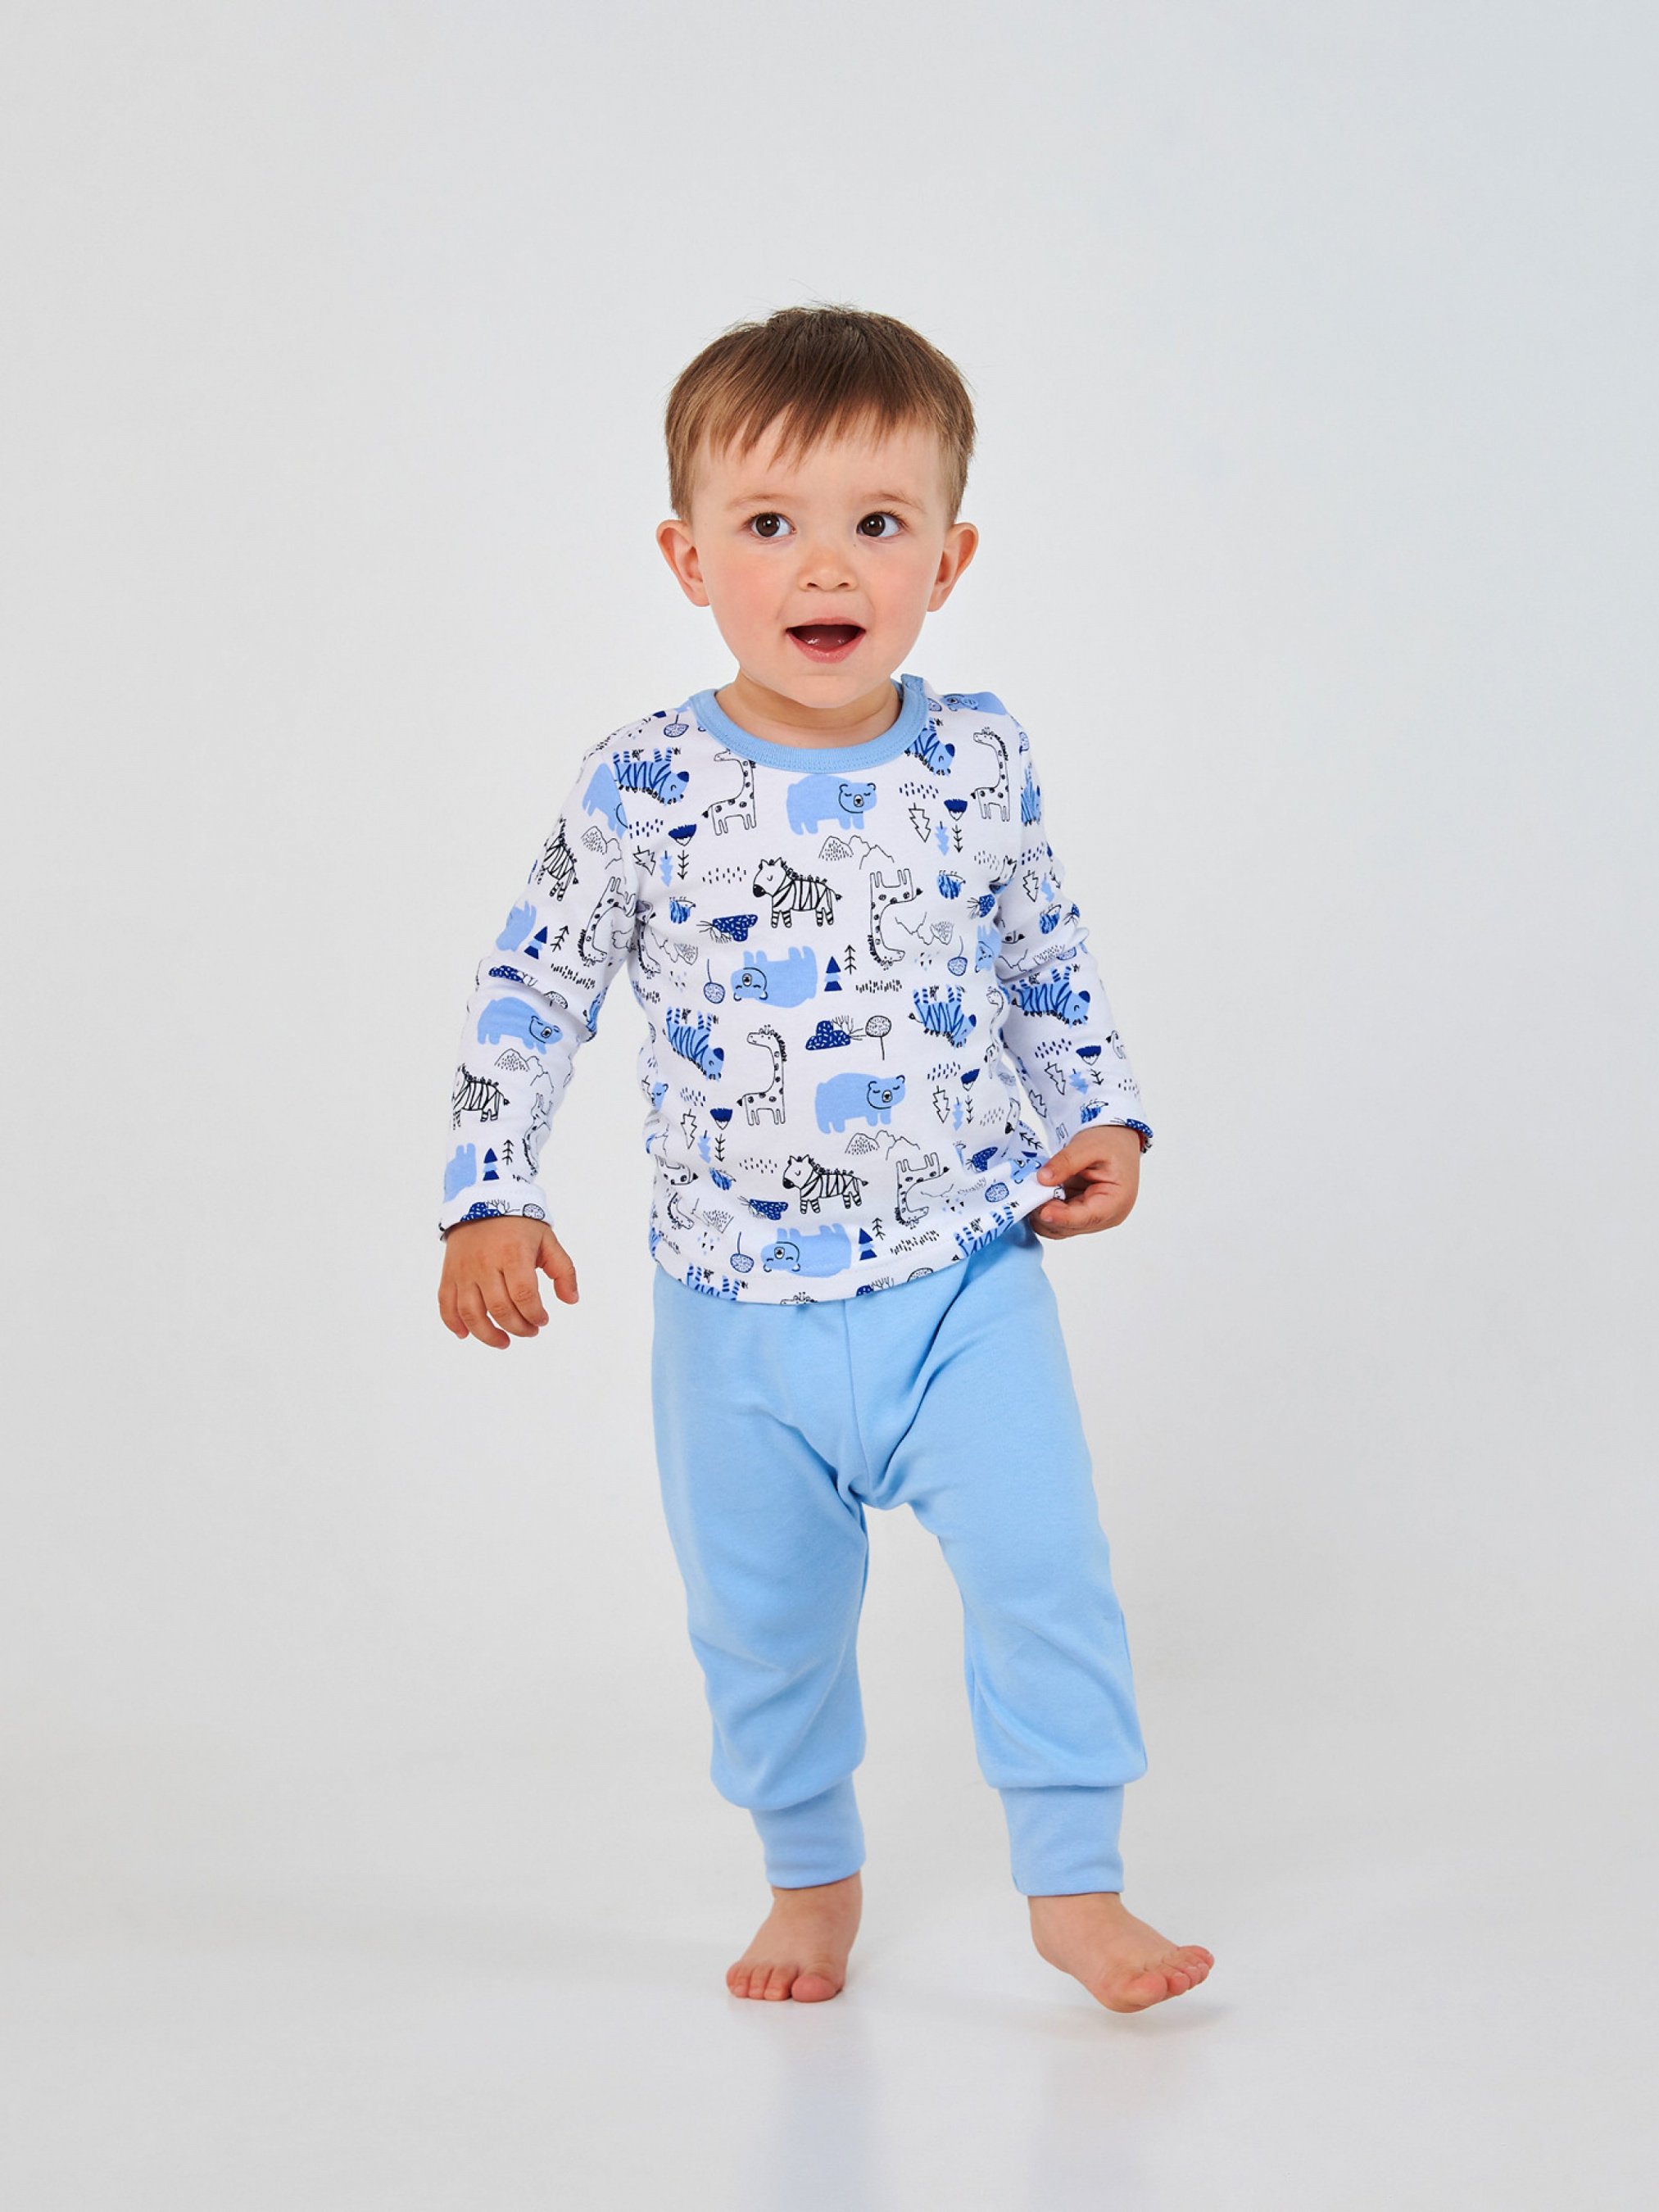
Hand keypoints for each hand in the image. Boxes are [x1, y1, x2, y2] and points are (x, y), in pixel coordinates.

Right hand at [438, 1215, 577, 1347]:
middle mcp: (485, 1263)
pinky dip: (454, 1323)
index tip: (543, 1320)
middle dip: (518, 1327)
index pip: (524, 1295)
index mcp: (513, 1254)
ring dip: (487, 1335)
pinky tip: (466, 1334)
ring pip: (471, 1313)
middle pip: (500, 1308)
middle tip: (530, 1330)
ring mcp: (464, 1270)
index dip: (535, 1314)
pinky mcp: (449, 1274)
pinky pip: (446, 1304)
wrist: (484, 1201)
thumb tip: (571, 1300)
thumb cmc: (519, 1225)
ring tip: (503, 1341)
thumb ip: (563, 1270)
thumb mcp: (547, 1241)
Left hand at [1031, 1125, 1141, 1238]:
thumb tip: (1043, 1179)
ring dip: (1042, 1214)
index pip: (1088, 1217)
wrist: (1115, 1140)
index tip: (1043, 1211)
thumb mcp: (1088, 1146)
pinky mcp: (1079, 1214)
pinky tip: (1037, 1195)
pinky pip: (1058, 1220)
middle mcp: (1105, 1216)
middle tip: (1029, 1194)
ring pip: (1060, 1228)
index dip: (1063, 1217)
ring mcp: (1091, 1217)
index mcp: (1116, 1201)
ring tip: (1032, 1192)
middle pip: (1070, 1227)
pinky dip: (1044, 1211)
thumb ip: (1066, 1162)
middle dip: (1047, 1213)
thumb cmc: (1110, 1143)